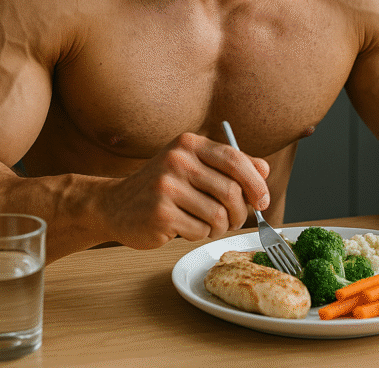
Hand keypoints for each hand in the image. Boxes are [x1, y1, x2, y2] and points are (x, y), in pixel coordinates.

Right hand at [98, 132, 269, 249]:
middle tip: (235, 220)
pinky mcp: (160, 214)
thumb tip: (263, 170)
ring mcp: (167, 187)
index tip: (263, 201)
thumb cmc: (161, 187)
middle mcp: (177, 160)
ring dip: (220, 226)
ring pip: (218, 215)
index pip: (234, 160)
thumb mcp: (192, 166)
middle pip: (231, 191)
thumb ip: (228, 166)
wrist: (114, 205)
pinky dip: (200, 234)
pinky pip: (200, 230)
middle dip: (240, 212)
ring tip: (209, 224)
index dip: (256, 183)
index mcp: (189, 144)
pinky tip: (186, 227)